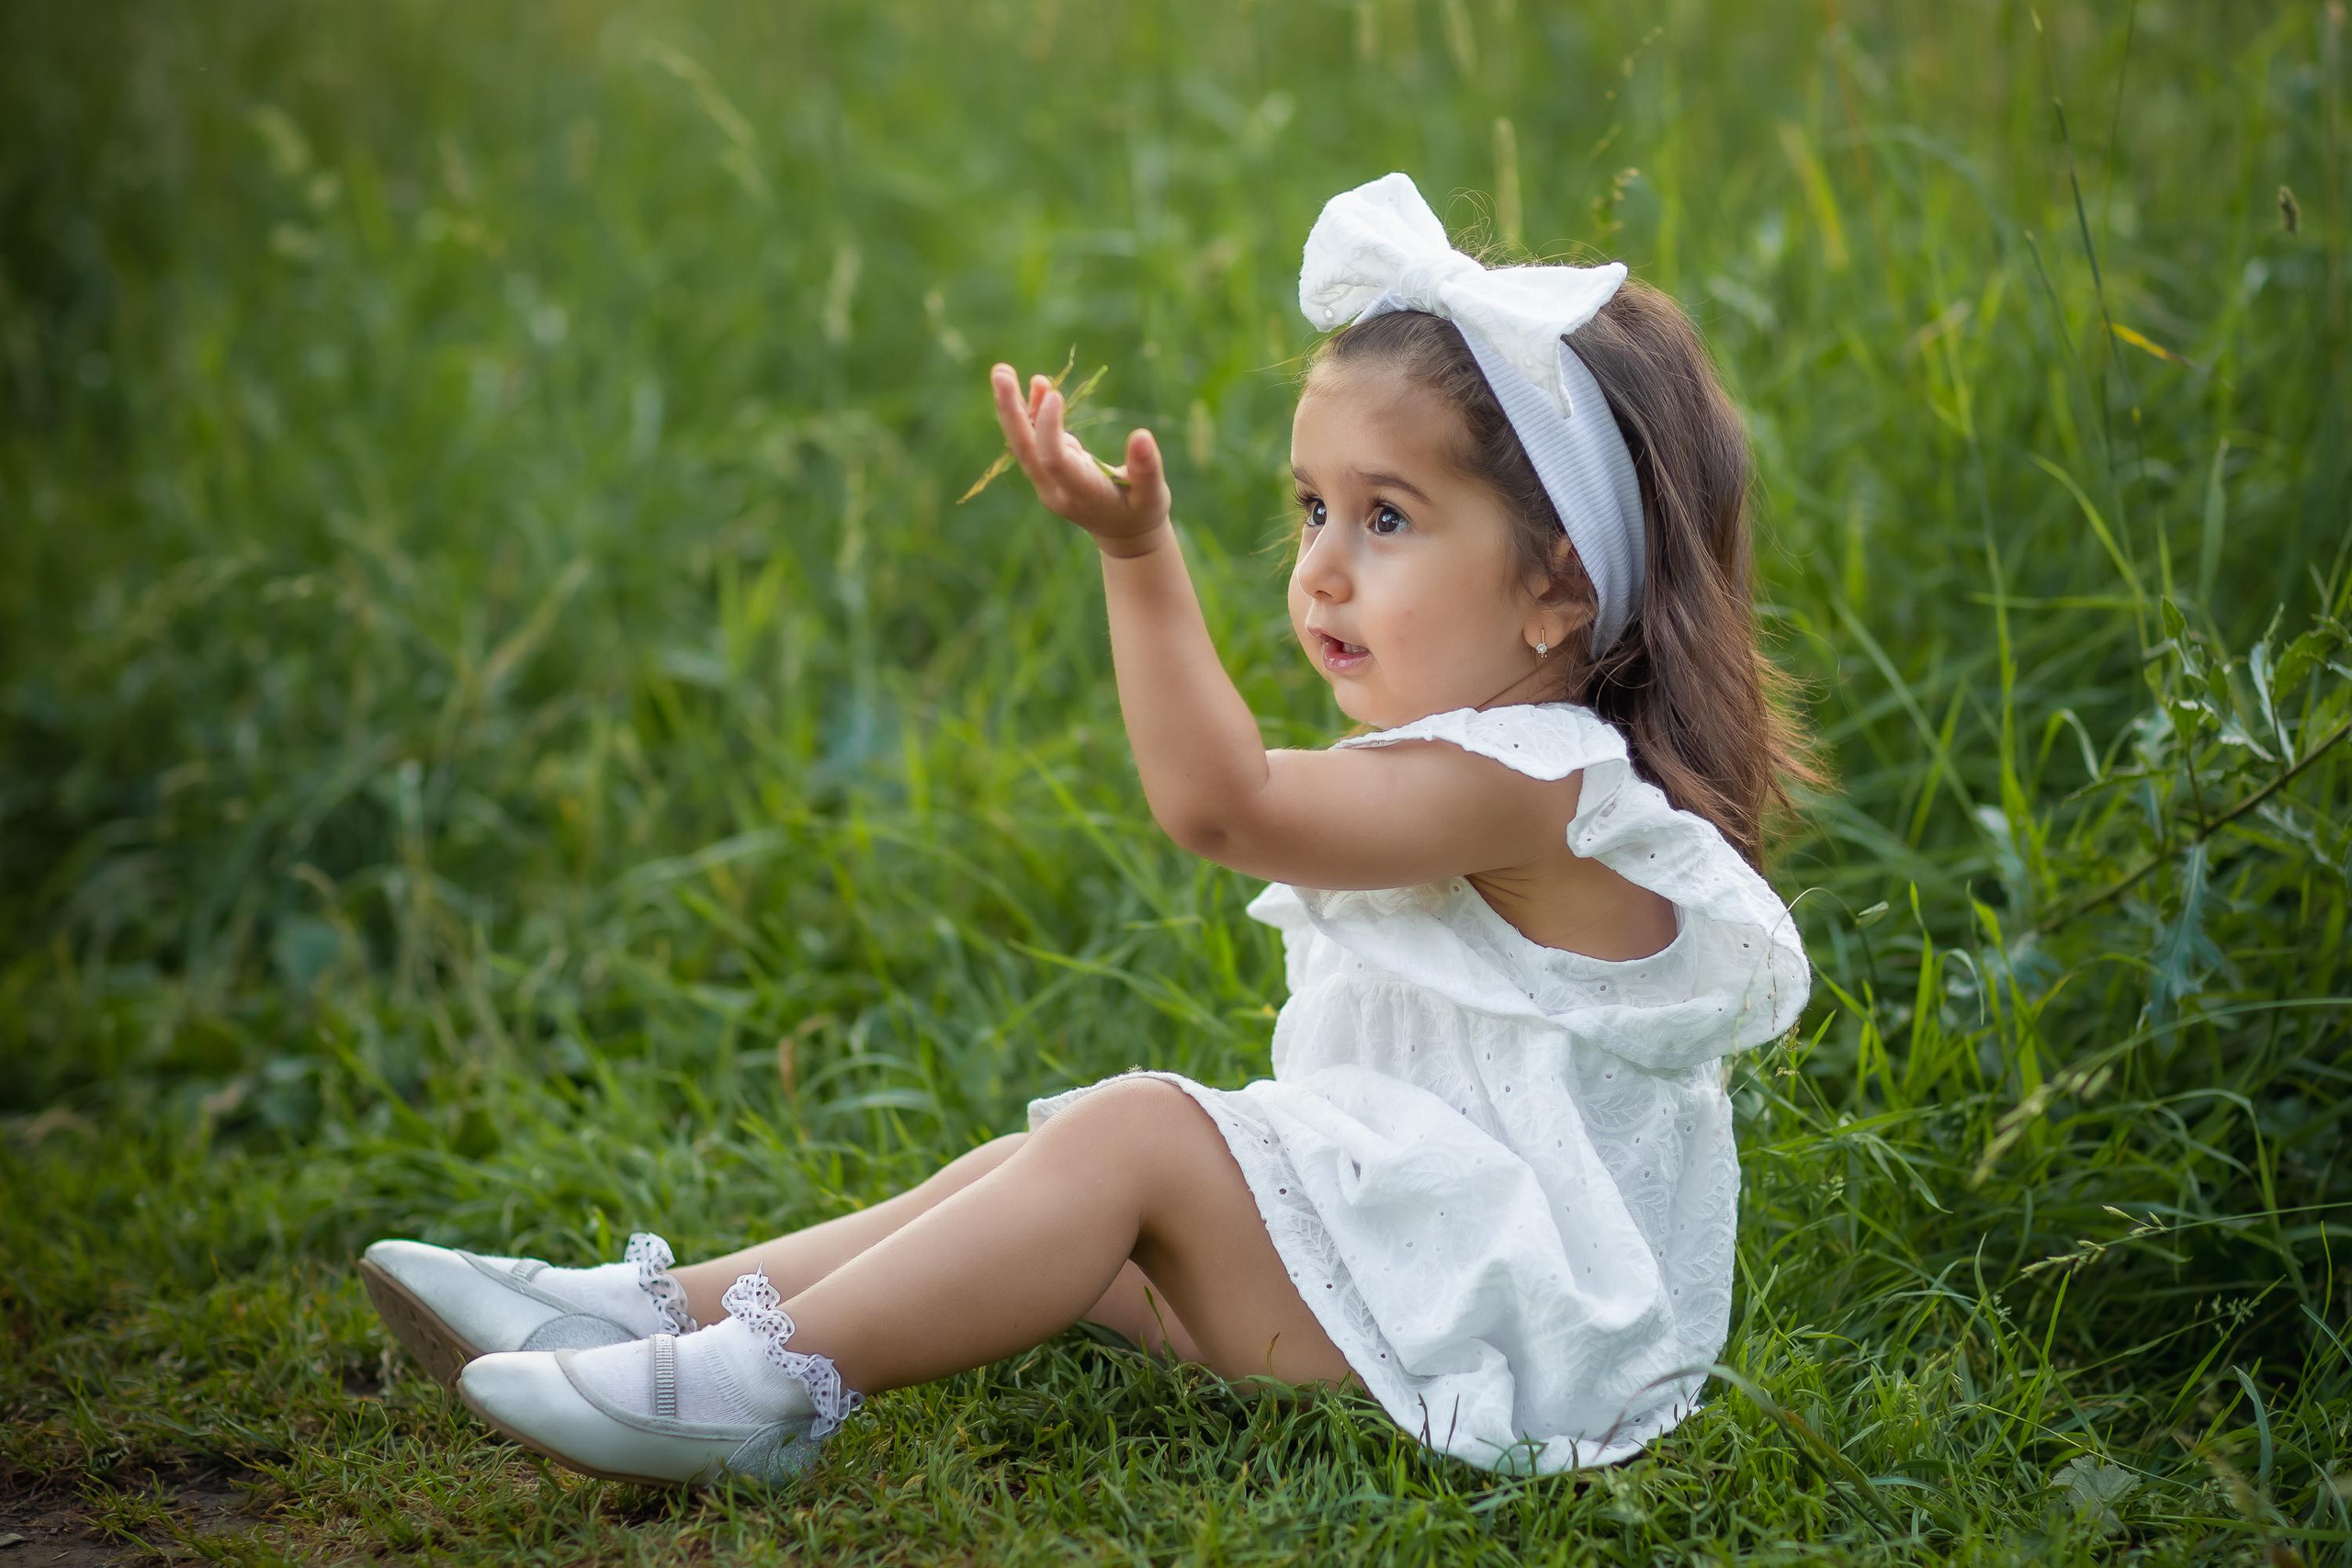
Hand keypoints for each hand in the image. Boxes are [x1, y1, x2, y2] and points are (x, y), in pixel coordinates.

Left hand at [989, 363, 1171, 554]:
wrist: (1123, 532)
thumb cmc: (1141, 511)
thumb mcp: (1153, 494)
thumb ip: (1146, 468)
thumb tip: (1142, 435)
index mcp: (1080, 494)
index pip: (1053, 460)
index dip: (1049, 428)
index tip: (1054, 394)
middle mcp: (1054, 489)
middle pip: (1025, 450)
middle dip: (1011, 412)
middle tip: (1001, 374)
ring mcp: (1046, 480)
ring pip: (1022, 443)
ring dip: (1011, 408)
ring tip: (1002, 371)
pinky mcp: (1047, 469)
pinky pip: (1032, 439)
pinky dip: (1031, 412)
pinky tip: (1036, 385)